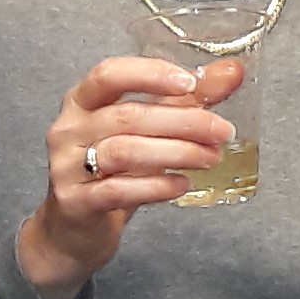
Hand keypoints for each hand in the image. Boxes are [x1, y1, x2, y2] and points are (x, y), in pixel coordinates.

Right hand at [11, 56, 242, 298]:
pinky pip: (118, 190)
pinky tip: (182, 184)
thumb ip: (185, 99)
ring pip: (125, 151)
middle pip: (128, 116)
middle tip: (222, 132)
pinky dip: (156, 186)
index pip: (110, 75)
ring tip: (210, 158)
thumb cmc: (111, 170)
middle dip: (183, 121)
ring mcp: (67, 166)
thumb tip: (232, 71)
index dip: (150, 74)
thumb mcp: (145, 129)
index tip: (191, 83)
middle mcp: (69, 128)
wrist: (74, 226)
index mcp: (82, 100)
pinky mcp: (75, 202)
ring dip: (176, 152)